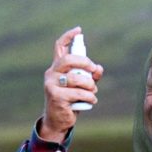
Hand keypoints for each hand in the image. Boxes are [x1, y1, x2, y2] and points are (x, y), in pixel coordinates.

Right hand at [41, 26, 103, 142]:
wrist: (58, 121)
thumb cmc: (71, 100)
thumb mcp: (83, 86)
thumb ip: (91, 76)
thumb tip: (99, 68)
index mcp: (57, 68)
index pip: (59, 47)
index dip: (68, 36)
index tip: (79, 30)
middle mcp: (51, 73)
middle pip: (69, 60)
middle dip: (85, 63)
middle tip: (93, 70)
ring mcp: (52, 85)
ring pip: (77, 79)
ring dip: (90, 86)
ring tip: (92, 92)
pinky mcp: (56, 97)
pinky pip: (79, 93)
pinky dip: (90, 97)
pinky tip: (91, 101)